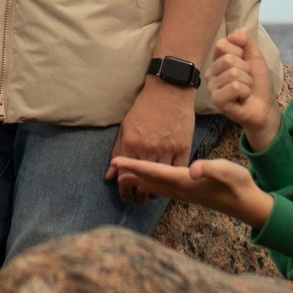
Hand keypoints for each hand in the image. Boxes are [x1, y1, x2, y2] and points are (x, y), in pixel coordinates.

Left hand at [107, 75, 196, 203]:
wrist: (169, 90)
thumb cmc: (145, 108)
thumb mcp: (126, 127)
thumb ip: (118, 152)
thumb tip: (110, 176)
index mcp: (131, 145)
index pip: (125, 176)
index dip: (124, 191)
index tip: (125, 197)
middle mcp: (148, 149)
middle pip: (143, 182)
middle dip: (139, 197)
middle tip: (138, 202)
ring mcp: (167, 149)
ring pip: (162, 181)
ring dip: (156, 192)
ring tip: (152, 198)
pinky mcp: (183, 147)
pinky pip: (178, 171)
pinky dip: (173, 180)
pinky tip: (169, 185)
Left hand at [107, 157, 271, 229]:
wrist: (245, 203)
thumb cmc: (237, 184)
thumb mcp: (226, 170)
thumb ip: (209, 168)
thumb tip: (194, 170)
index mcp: (184, 181)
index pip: (153, 171)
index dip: (134, 165)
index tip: (116, 162)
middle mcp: (179, 189)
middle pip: (148, 180)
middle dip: (129, 174)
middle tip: (110, 166)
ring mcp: (183, 193)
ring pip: (153, 185)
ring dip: (137, 180)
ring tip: (121, 175)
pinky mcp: (187, 193)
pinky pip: (162, 189)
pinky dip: (150, 184)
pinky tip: (147, 183)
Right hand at [207, 29, 281, 149]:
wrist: (265, 104)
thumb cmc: (257, 81)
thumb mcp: (254, 55)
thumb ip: (245, 40)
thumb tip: (233, 34)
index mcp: (217, 60)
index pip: (222, 44)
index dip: (240, 53)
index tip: (244, 62)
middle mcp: (211, 73)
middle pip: (228, 59)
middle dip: (246, 69)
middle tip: (246, 79)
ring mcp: (212, 88)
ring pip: (233, 74)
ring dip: (247, 82)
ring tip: (245, 89)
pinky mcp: (217, 101)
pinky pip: (234, 87)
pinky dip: (245, 91)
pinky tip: (243, 97)